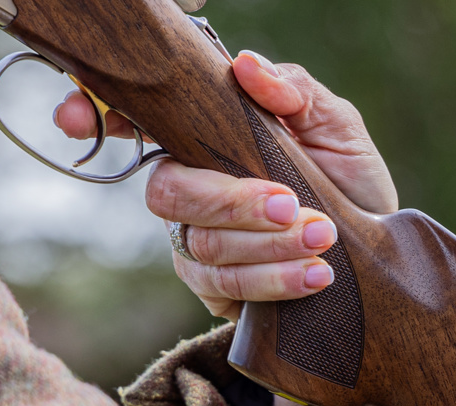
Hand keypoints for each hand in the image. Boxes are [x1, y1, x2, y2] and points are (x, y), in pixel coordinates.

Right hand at [54, 51, 395, 316]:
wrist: (375, 259)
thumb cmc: (347, 181)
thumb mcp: (335, 128)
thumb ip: (294, 93)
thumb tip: (246, 66)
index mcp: (207, 139)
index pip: (137, 122)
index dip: (98, 116)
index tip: (80, 118)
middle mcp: (192, 189)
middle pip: (169, 193)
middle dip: (230, 202)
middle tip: (290, 205)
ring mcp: (198, 242)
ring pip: (203, 244)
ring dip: (267, 245)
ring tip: (323, 238)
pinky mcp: (215, 289)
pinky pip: (224, 286)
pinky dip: (273, 280)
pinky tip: (314, 274)